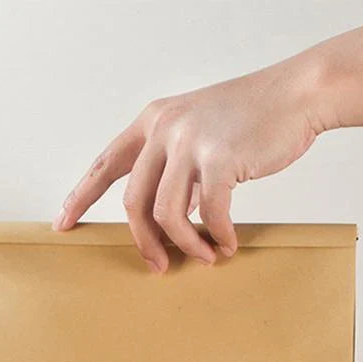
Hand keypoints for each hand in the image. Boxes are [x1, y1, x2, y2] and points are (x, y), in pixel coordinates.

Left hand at [53, 60, 325, 271]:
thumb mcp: (198, 133)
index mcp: (153, 122)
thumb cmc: (251, 118)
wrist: (299, 94)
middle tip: (158, 266)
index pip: (105, 164)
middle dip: (143, 241)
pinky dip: (218, 236)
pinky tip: (228, 244)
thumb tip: (166, 222)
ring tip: (206, 256)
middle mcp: (165, 129)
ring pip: (167, 214)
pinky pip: (208, 215)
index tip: (63, 223)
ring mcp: (190, 142)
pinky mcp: (219, 158)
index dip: (80, 197)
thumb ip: (175, 170)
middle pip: (133, 202)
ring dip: (187, 245)